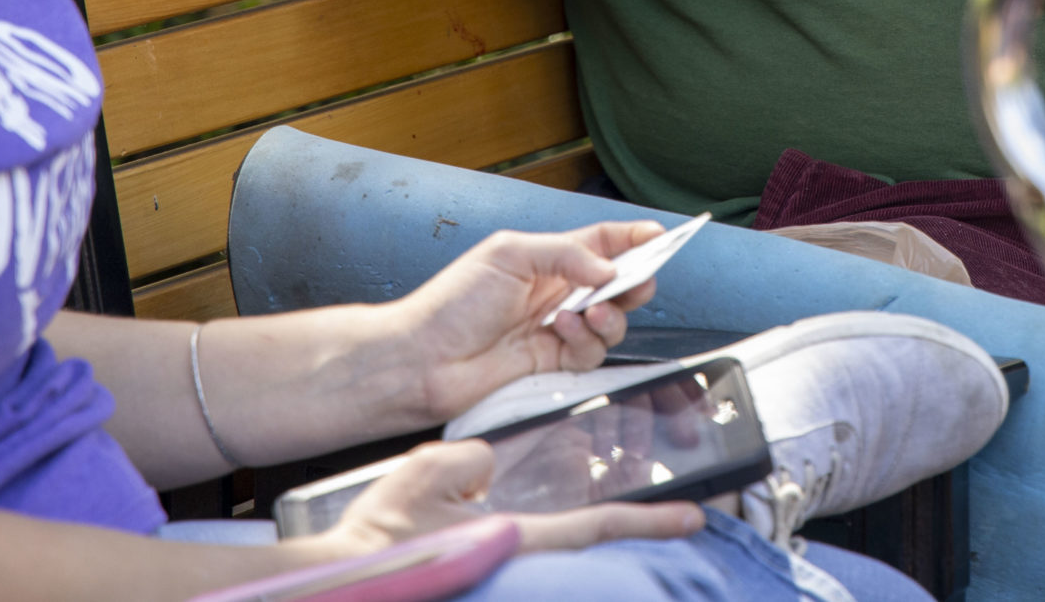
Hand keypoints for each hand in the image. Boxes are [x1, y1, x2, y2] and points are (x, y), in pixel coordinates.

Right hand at [319, 439, 700, 561]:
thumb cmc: (383, 540)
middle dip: (633, 533)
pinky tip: (536, 526)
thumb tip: (485, 467)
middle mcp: (519, 556)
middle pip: (592, 545)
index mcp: (517, 536)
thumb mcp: (429, 474)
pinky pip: (531, 556)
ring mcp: (504, 569)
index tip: (692, 518)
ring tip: (623, 520)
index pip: (598, 526)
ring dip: (592, 536)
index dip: (650, 521)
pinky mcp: (486, 573)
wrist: (352, 583)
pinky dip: (551, 543)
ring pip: (564, 553)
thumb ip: (469, 462)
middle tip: (672, 519)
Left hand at [385, 223, 666, 426]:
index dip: (632, 239)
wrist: (423, 361)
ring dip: (609, 314)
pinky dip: (584, 341)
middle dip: (635, 280)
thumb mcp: (509, 254)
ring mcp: (555, 329)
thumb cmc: (451, 302)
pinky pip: (590, 353)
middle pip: (617, 283)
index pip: (600, 242)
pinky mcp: (552, 365)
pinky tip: (561, 333)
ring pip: (611, 321)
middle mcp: (555, 292)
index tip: (661, 237)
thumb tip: (610, 268)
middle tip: (637, 280)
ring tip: (587, 309)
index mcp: (545, 258)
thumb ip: (566, 255)